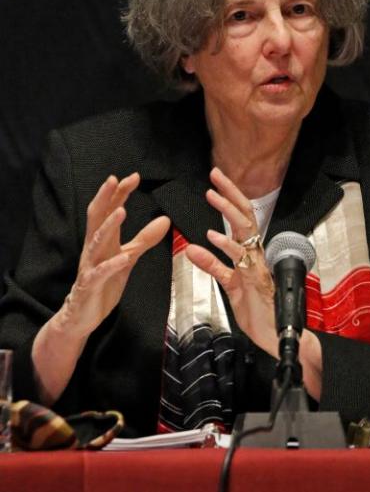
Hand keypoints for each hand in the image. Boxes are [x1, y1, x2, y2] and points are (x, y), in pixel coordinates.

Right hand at [60, 173, 170, 337]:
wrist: (82, 315)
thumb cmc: (104, 283)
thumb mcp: (128, 257)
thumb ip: (145, 239)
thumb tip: (165, 220)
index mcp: (102, 239)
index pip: (109, 209)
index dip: (120, 192)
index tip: (134, 176)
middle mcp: (93, 247)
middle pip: (97, 216)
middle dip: (105, 197)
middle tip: (115, 179)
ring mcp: (90, 265)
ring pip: (96, 241)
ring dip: (109, 225)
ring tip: (121, 211)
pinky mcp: (91, 284)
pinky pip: (101, 272)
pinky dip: (112, 264)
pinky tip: (123, 257)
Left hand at [185, 167, 277, 357]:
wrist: (276, 334)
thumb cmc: (257, 309)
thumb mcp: (228, 283)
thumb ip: (212, 265)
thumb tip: (192, 249)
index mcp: (250, 252)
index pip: (241, 217)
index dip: (230, 198)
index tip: (216, 181)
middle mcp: (255, 254)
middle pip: (245, 215)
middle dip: (231, 193)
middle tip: (216, 175)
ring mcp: (256, 265)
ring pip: (245, 231)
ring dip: (227, 211)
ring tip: (212, 195)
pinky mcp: (253, 280)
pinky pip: (239, 260)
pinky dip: (225, 247)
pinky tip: (212, 236)